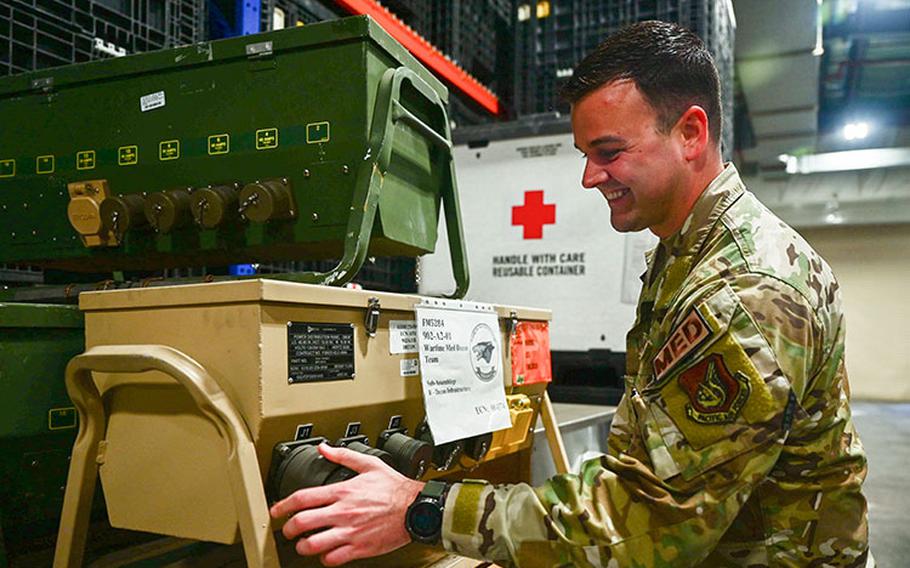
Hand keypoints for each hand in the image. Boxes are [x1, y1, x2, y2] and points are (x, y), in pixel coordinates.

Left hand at [270, 442, 424, 565]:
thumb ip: (343, 456)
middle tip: (287, 530)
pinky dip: (325, 558)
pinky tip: (326, 553)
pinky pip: (333, 559)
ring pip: (313, 545)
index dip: (283, 505)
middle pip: (302, 523)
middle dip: (288, 529)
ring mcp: (350, 532)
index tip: (276, 510)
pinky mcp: (360, 548)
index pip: (303, 498)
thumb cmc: (395, 488)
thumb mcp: (369, 464)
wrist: (416, 508)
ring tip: (303, 544)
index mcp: (343, 491)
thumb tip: (324, 448)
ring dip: (303, 546)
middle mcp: (343, 512)